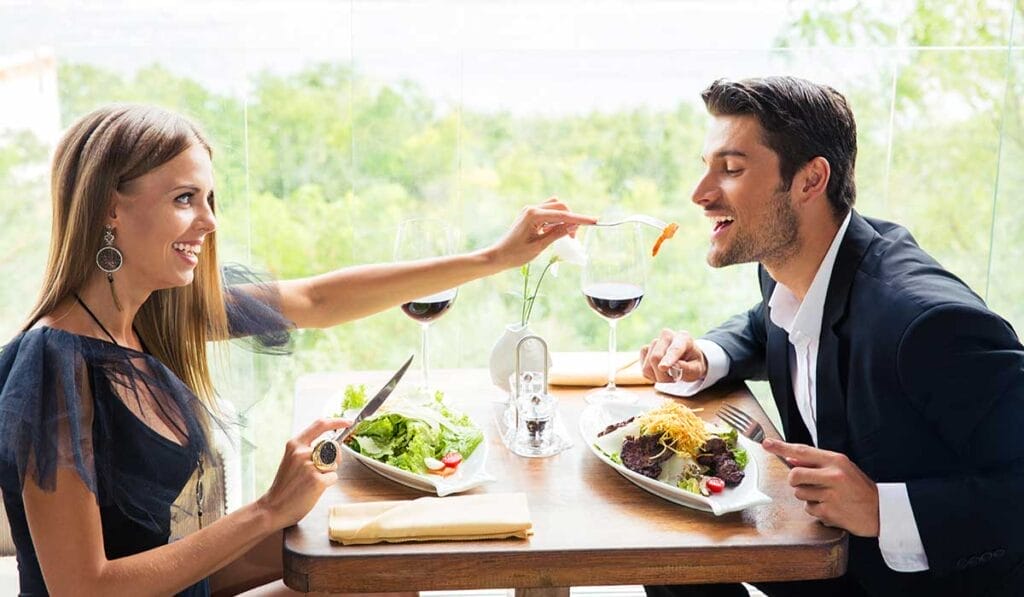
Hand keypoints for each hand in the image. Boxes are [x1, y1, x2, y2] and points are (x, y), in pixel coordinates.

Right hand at [257, 417, 350, 528]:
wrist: (273, 507)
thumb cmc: (285, 486)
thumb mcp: (292, 460)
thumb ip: (308, 450)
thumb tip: (332, 444)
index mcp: (295, 445)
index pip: (320, 424)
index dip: (337, 421)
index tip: (348, 422)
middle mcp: (302, 452)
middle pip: (333, 447)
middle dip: (335, 457)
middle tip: (321, 470)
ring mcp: (309, 466)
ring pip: (334, 464)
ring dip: (329, 472)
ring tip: (312, 481)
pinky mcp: (316, 480)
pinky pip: (333, 477)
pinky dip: (327, 484)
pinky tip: (313, 489)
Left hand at [486, 197, 596, 269]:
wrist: (498, 256)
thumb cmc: (516, 254)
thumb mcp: (539, 246)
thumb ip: (557, 233)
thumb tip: (573, 225)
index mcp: (533, 215)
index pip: (562, 215)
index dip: (579, 219)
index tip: (594, 221)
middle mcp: (532, 208)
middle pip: (561, 206)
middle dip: (571, 219)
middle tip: (572, 237)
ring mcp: (530, 210)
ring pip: (555, 207)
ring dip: (564, 218)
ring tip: (563, 235)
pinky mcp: (529, 215)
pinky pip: (548, 212)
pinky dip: (555, 220)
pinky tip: (553, 232)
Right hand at [640, 328, 707, 381]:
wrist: (687, 358)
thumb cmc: (693, 363)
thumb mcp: (697, 369)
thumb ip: (687, 368)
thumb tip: (674, 367)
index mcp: (683, 338)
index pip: (674, 349)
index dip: (668, 358)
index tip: (663, 367)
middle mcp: (667, 336)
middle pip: (656, 357)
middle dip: (663, 375)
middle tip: (674, 379)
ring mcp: (654, 342)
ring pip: (648, 366)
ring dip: (659, 377)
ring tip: (669, 376)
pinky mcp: (645, 350)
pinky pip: (644, 369)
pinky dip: (652, 376)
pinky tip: (661, 373)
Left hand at [763, 438, 879, 536]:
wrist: (881, 512)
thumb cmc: (859, 488)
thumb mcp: (843, 468)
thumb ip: (817, 463)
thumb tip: (791, 459)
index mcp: (835, 461)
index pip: (802, 451)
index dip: (781, 447)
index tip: (766, 444)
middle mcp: (832, 476)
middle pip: (794, 476)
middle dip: (795, 481)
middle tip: (807, 483)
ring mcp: (830, 495)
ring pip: (800, 494)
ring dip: (808, 497)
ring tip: (827, 497)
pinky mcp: (829, 512)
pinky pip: (809, 509)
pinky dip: (816, 510)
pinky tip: (831, 508)